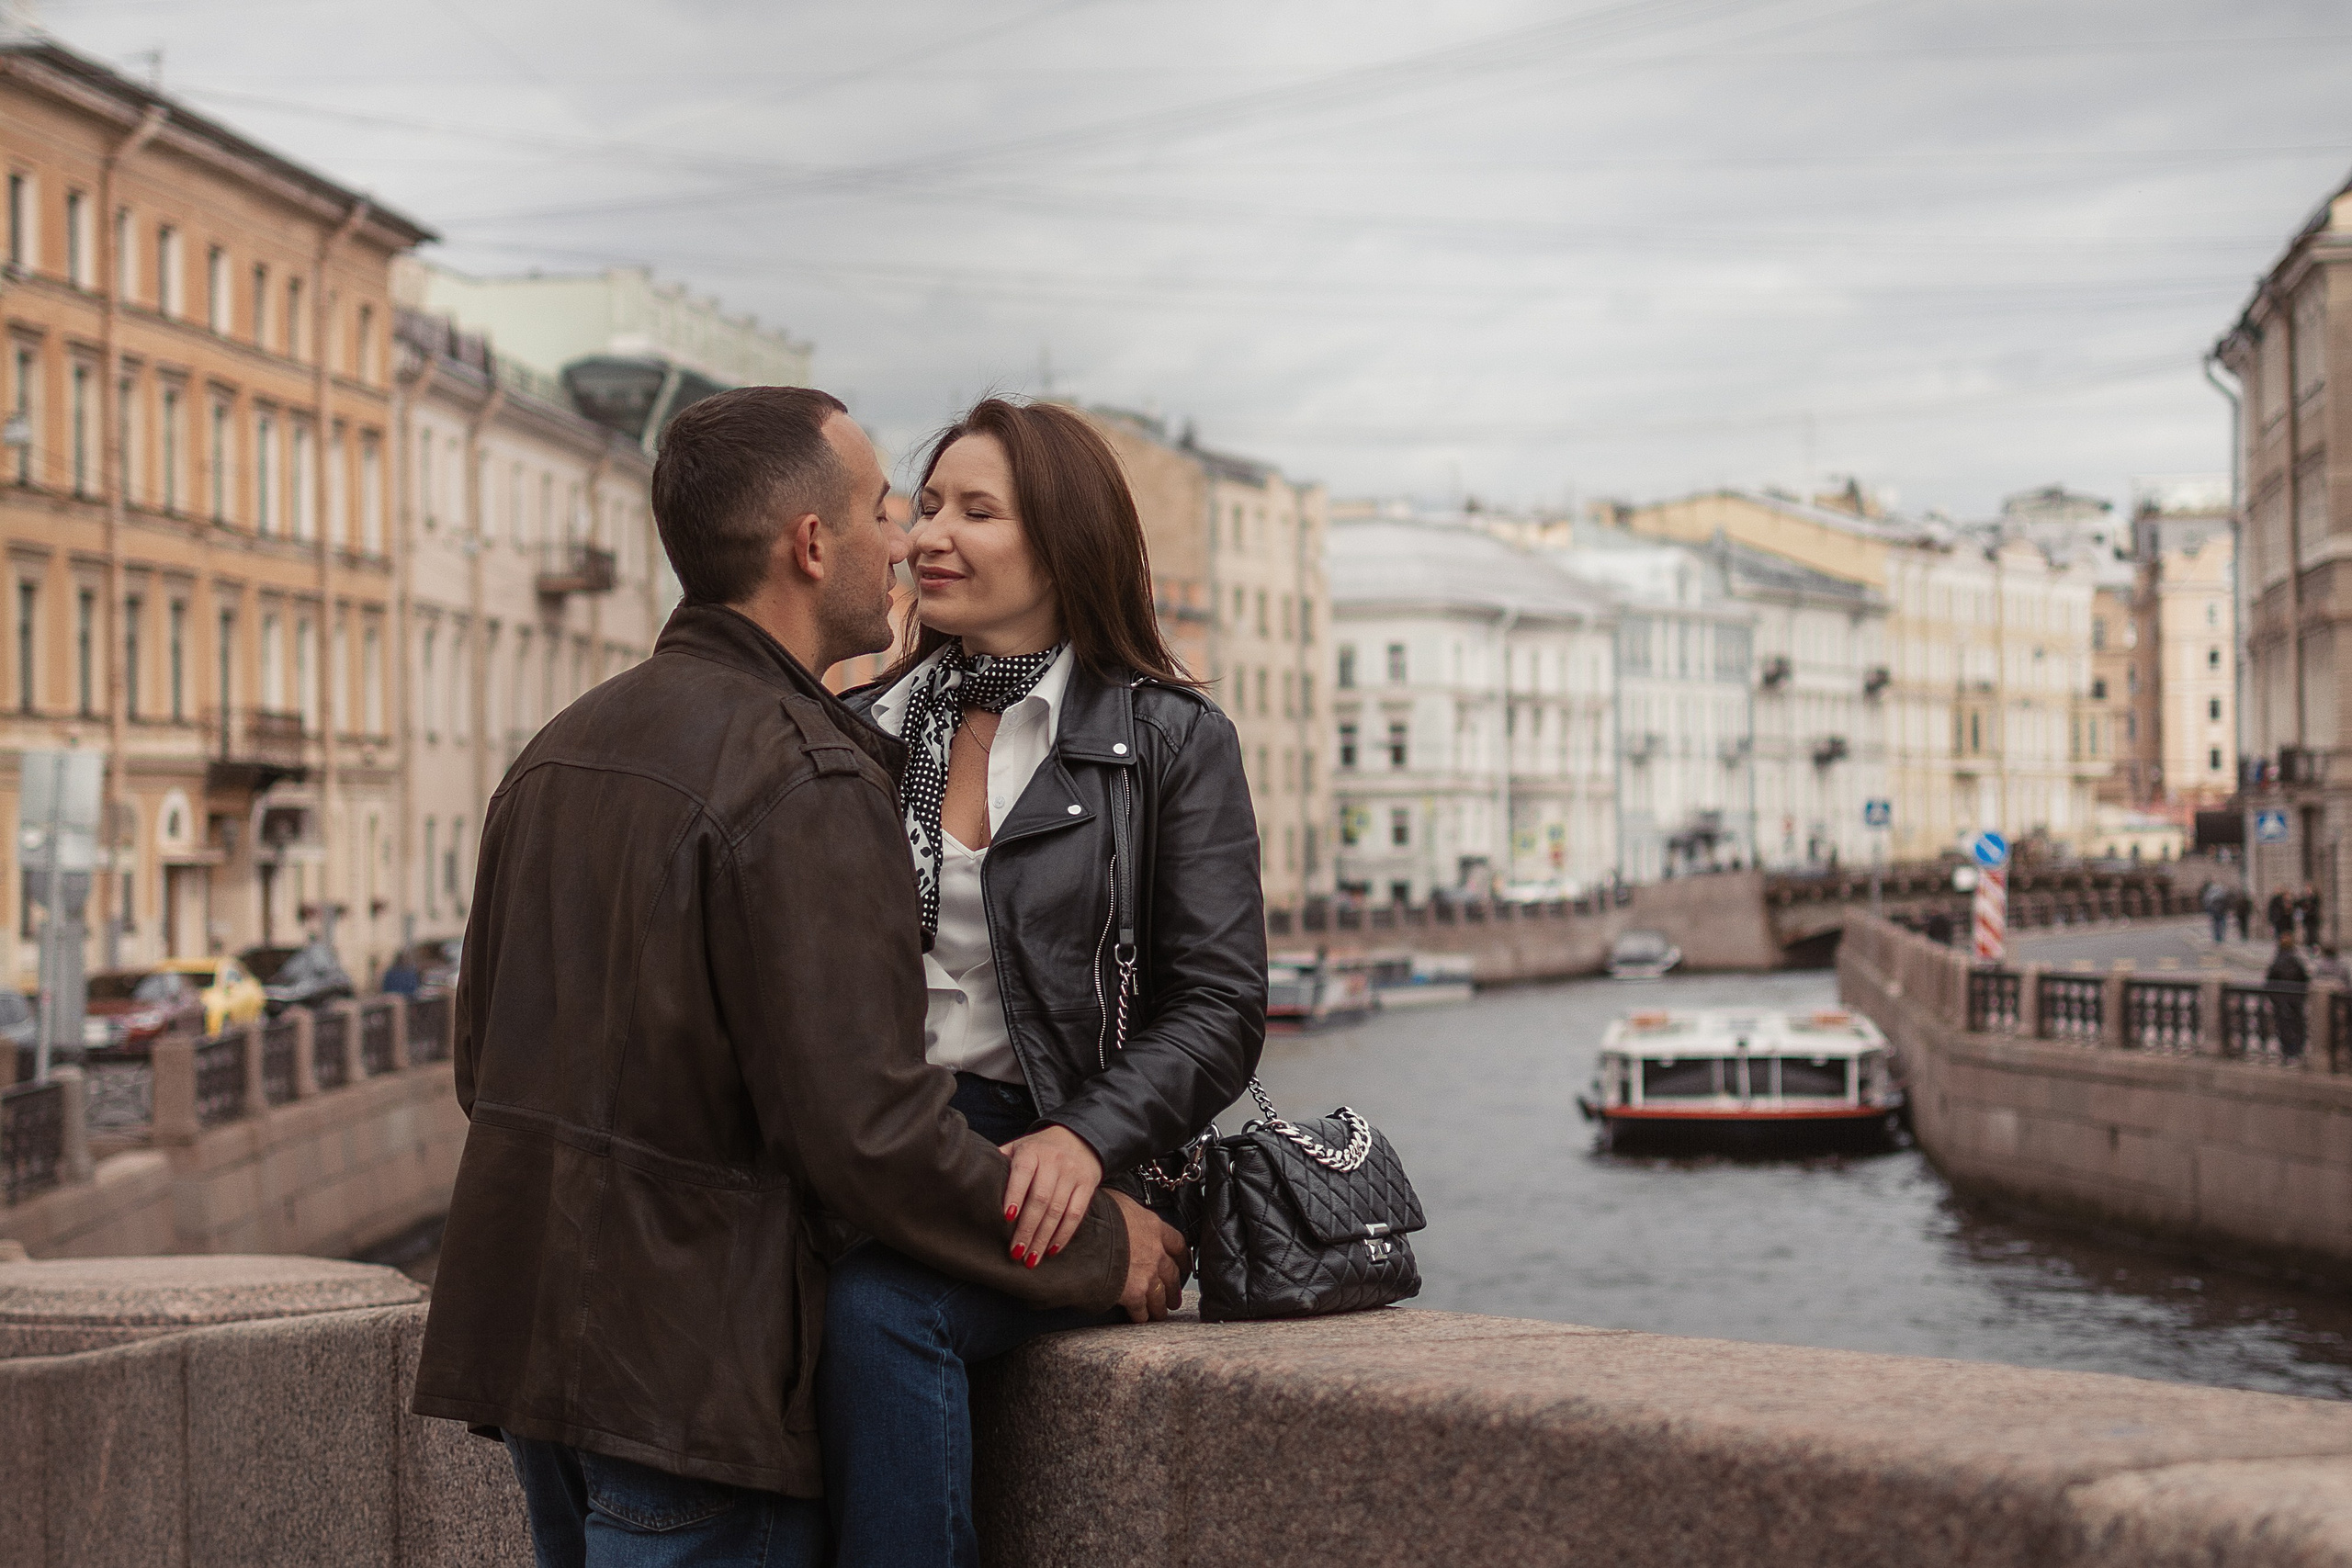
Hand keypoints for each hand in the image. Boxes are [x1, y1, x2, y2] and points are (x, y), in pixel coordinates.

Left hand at [1000, 1123, 1102, 1266]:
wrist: (1080, 1137)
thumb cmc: (1039, 1149)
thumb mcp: (1019, 1147)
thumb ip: (1002, 1162)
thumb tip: (974, 1182)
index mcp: (1032, 1152)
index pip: (1022, 1173)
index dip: (1014, 1195)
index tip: (1006, 1218)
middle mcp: (1054, 1161)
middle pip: (1040, 1198)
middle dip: (1027, 1228)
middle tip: (1015, 1252)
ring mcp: (1072, 1174)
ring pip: (1058, 1210)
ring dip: (1043, 1238)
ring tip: (1031, 1259)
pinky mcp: (1087, 1185)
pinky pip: (1076, 1214)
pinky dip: (1064, 1234)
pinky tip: (1052, 1250)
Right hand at [1108, 1190, 1186, 1322]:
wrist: (1088, 1237)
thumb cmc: (1098, 1215)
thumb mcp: (1119, 1202)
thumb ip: (1128, 1210)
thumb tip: (1122, 1208)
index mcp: (1154, 1228)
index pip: (1177, 1243)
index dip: (1182, 1255)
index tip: (1183, 1263)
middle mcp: (1156, 1253)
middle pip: (1172, 1274)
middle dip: (1174, 1288)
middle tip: (1174, 1297)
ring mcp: (1147, 1275)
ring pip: (1160, 1295)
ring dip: (1161, 1306)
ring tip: (1160, 1312)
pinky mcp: (1134, 1294)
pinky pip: (1141, 1310)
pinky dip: (1141, 1316)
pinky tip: (1139, 1318)